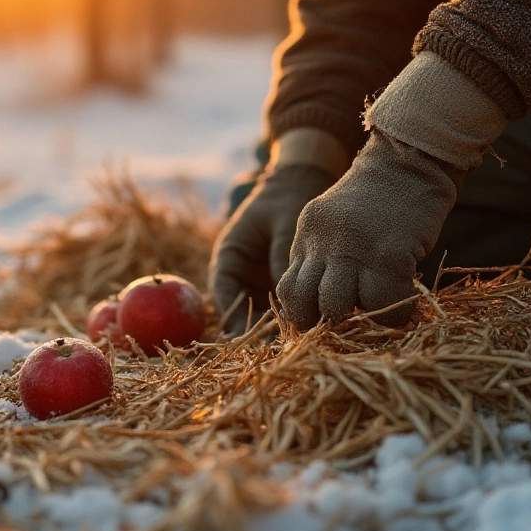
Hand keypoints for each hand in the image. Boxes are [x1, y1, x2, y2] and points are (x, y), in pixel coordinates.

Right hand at [209, 164, 336, 334]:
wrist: (305, 182)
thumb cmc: (288, 199)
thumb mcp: (284, 226)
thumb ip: (281, 259)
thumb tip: (287, 295)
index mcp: (230, 255)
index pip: (223, 291)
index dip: (232, 315)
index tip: (243, 335)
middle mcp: (242, 274)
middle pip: (241, 310)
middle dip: (254, 330)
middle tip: (272, 347)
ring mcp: (261, 282)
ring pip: (261, 314)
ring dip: (274, 329)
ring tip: (291, 343)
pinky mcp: (281, 287)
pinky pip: (282, 309)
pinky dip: (291, 319)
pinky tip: (306, 329)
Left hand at [276, 130, 460, 329]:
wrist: (410, 159)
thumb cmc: (380, 195)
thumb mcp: (335, 220)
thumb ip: (323, 253)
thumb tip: (321, 300)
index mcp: (307, 234)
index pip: (288, 288)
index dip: (304, 312)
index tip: (324, 319)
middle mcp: (323, 243)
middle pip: (302, 302)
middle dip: (321, 323)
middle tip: (346, 323)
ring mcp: (353, 249)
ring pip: (336, 307)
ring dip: (357, 319)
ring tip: (376, 312)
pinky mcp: (388, 255)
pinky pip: (384, 303)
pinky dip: (395, 314)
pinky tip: (404, 308)